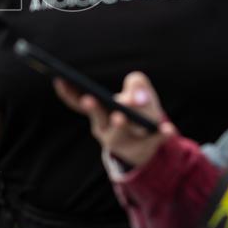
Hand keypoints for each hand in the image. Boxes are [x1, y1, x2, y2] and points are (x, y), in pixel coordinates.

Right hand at [54, 72, 175, 168]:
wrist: (149, 144)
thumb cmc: (138, 111)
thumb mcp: (138, 93)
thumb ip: (137, 86)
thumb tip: (134, 98)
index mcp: (99, 113)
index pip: (79, 102)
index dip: (68, 93)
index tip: (58, 78)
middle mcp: (105, 129)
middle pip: (98, 119)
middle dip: (93, 109)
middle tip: (89, 99)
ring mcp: (124, 142)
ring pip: (119, 134)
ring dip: (120, 124)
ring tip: (121, 115)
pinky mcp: (146, 148)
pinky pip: (153, 141)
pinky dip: (160, 135)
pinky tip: (168, 129)